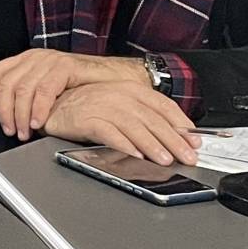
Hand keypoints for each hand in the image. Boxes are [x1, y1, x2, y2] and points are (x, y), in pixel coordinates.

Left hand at [0, 49, 147, 141]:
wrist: (114, 79)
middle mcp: (36, 57)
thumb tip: (8, 114)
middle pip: (8, 83)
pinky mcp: (65, 66)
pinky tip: (38, 123)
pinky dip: (38, 109)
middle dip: (6, 111)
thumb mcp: (48, 89)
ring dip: (20, 115)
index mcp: (27, 59)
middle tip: (10, 130)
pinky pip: (44, 90)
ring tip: (24, 132)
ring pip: (23, 89)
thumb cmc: (81, 87)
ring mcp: (50, 60)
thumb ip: (28, 95)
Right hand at [41, 81, 199, 165]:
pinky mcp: (86, 118)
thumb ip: (143, 118)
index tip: (194, 142)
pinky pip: (109, 133)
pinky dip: (124, 145)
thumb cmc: (86, 108)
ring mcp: (102, 105)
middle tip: (186, 158)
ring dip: (152, 145)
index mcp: (130, 89)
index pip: (164, 106)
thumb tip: (172, 137)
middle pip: (153, 119)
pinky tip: (134, 155)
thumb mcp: (119, 106)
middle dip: (174, 141)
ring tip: (164, 160)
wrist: (53, 106)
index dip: (182, 125)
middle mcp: (119, 94)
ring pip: (134, 126)